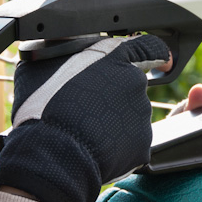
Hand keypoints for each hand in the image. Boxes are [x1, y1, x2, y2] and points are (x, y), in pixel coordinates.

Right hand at [0, 34, 170, 201]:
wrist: (51, 155)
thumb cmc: (42, 109)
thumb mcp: (39, 66)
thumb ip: (59, 52)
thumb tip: (58, 47)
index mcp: (113, 56)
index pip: (147, 46)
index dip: (155, 53)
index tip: (162, 61)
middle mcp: (134, 81)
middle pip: (130, 87)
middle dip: (114, 98)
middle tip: (88, 112)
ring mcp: (141, 113)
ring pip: (130, 116)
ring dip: (114, 123)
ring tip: (85, 133)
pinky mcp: (144, 142)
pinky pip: (131, 143)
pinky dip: (117, 147)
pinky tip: (95, 150)